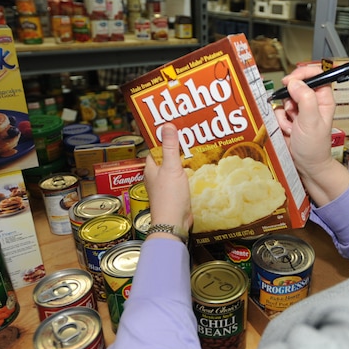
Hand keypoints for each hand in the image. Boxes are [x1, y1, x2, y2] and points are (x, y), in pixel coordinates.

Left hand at [144, 123, 192, 240]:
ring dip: (184, 161)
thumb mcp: (171, 168)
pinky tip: (198, 170)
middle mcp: (156, 176)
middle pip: (166, 158)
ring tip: (197, 150)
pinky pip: (181, 179)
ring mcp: (165, 186)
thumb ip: (170, 147)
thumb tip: (166, 125)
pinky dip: (188, 173)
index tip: (176, 128)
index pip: (155, 148)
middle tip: (191, 137)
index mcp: (151, 168)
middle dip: (177, 149)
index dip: (164, 138)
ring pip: (174, 169)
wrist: (173, 223)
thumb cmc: (169, 196)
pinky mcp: (175, 194)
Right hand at [273, 64, 348, 205]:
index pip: (316, 75)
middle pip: (295, 86)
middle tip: (292, 111)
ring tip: (292, 128)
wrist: (306, 167)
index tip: (291, 80)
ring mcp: (298, 110)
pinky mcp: (286, 119)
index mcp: (323, 99)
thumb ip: (305, 99)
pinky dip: (279, 122)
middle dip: (289, 99)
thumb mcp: (312, 122)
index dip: (303, 74)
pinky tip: (287, 132)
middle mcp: (311, 102)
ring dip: (284, 114)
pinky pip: (276, 112)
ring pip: (283, 100)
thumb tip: (294, 83)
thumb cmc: (314, 147)